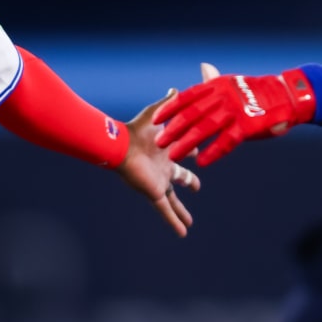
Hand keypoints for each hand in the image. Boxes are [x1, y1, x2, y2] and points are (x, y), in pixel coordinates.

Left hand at [116, 88, 201, 236]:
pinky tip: (182, 234)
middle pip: (180, 178)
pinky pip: (165, 210)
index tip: (201, 153)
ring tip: (189, 223)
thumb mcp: (158, 113)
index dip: (193, 152)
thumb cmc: (137, 128)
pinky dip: (173, 222)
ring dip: (181, 212)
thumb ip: (168, 103)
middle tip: (197, 187)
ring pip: (173, 200)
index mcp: (166, 150)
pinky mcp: (154, 192)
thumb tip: (176, 88)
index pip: (184, 153)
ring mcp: (159, 181)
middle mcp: (163, 167)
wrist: (121, 146)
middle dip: (189, 182)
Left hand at [153, 62, 315, 165]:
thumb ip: (216, 81)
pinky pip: (226, 141)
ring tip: (172, 154)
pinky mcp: (247, 126)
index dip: (171, 108)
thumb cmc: (258, 92)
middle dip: (174, 128)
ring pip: (205, 128)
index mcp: (217, 86)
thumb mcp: (234, 83)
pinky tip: (202, 162)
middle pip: (192, 114)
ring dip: (187, 142)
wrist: (287, 97)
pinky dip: (213, 151)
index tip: (156, 119)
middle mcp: (222, 97)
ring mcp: (234, 111)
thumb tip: (203, 68)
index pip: (188, 97)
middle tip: (159, 141)